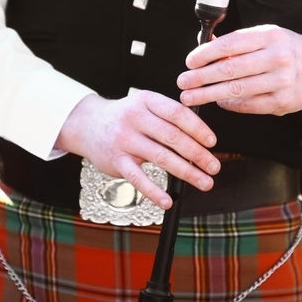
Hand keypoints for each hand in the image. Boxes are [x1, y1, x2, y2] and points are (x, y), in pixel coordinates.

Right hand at [55, 92, 219, 208]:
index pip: (177, 113)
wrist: (87, 124)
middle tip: (214, 166)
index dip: (198, 128)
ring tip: (204, 182)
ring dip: (187, 172)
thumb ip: (169, 115)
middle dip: (198, 154)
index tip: (212, 142)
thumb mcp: (144, 105)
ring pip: (160, 157)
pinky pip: (138, 178)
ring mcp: (124, 140)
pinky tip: (167, 200)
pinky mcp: (116, 160)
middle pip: (172, 136)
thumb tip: (202, 135)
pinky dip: (154, 192)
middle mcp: (134, 118)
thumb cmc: (125, 117)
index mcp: (146, 100)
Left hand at [177, 25, 301, 114]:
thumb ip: (239, 42)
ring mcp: (281, 82)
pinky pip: (249, 106)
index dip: (206, 54)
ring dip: (209, 95)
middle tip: (183, 82)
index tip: (189, 62)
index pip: (231, 44)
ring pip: (236, 90)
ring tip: (191, 97)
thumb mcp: (267, 36)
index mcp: (270, 37)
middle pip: (230, 69)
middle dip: (201, 78)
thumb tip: (206, 48)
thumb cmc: (288, 49)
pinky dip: (230, 105)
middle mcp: (277, 58)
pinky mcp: (283, 102)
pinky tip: (218, 102)